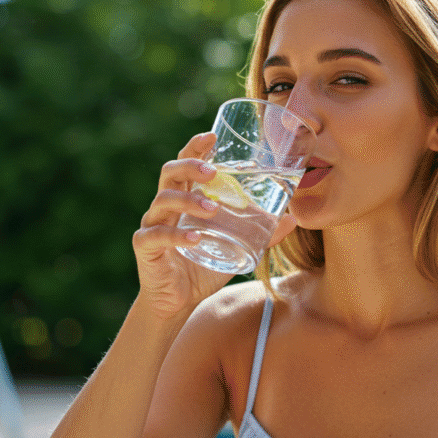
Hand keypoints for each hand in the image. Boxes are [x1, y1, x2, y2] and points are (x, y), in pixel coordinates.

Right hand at [132, 133, 296, 318]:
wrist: (179, 301)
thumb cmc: (204, 265)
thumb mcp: (236, 246)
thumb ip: (260, 232)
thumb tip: (292, 218)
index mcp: (184, 198)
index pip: (185, 164)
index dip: (195, 147)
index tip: (212, 136)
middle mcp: (165, 207)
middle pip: (169, 173)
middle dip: (190, 167)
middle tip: (212, 172)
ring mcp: (152, 224)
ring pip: (163, 201)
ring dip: (189, 201)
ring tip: (213, 210)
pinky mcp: (145, 247)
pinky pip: (156, 236)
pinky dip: (176, 236)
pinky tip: (195, 238)